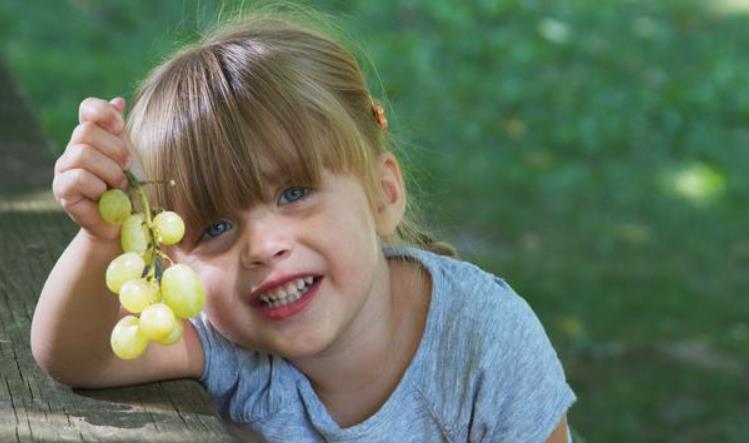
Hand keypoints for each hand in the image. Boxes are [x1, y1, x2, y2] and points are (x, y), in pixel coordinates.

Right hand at [53, 97, 131, 241]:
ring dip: (110, 172)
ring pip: (82, 154)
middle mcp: (74, 148)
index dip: (105, 113)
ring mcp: (64, 168)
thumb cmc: (132, 189)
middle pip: (87, 131)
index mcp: (93, 136)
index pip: (88, 108)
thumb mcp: (131, 156)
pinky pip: (79, 177)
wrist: (129, 223)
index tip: (121, 128)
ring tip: (119, 186)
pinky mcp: (62, 189)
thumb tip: (118, 100)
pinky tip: (105, 198)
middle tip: (127, 169)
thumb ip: (121, 131)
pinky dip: (99, 187)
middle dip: (115, 151)